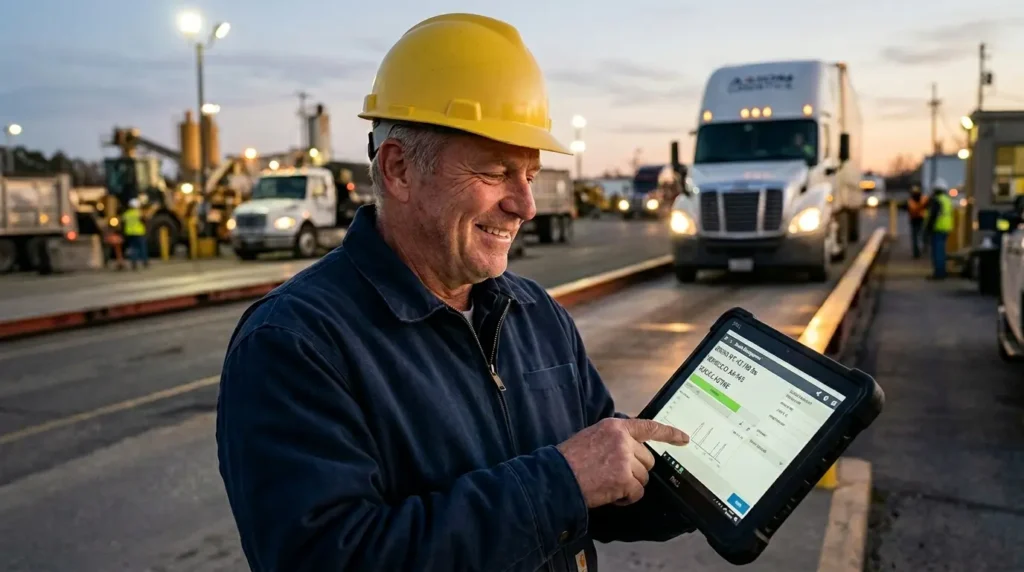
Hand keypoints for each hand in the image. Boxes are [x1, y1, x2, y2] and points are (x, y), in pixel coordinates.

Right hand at [556, 418, 688, 508]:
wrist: (557, 477)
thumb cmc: (571, 460)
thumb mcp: (593, 436)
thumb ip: (615, 439)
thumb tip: (635, 451)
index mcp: (615, 427)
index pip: (649, 427)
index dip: (669, 434)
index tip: (684, 439)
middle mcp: (622, 440)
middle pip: (647, 459)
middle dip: (636, 470)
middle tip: (614, 475)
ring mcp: (624, 459)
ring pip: (643, 478)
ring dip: (630, 485)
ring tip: (608, 484)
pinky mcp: (624, 479)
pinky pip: (637, 493)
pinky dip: (626, 498)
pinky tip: (611, 494)